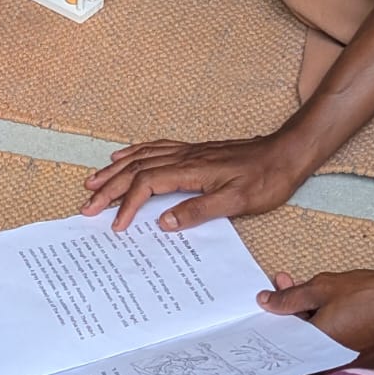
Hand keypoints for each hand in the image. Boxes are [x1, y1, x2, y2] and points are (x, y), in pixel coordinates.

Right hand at [82, 133, 301, 231]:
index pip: (147, 185)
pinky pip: (155, 148)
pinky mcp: (193, 150)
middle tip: (87, 206)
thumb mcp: (238, 201)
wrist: (286, 154)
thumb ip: (200, 210)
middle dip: (109, 188)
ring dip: (114, 170)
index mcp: (191, 170)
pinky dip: (133, 152)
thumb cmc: (266, 180)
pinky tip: (122, 157)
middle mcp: (184, 157)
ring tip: (92, 182)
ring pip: (140, 157)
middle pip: (135, 169)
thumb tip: (164, 222)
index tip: (115, 226)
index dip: (127, 205)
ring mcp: (187, 152)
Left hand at [257, 269, 373, 367]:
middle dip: (291, 308)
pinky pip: (335, 342)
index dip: (275, 311)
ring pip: (317, 338)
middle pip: (299, 335)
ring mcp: (346, 362)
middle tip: (287, 285)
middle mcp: (328, 363)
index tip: (270, 295)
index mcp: (313, 350)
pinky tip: (331, 305)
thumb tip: (266, 302)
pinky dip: (329, 324)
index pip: (283, 335)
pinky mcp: (361, 358)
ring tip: (309, 289)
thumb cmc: (371, 298)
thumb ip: (291, 297)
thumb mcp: (322, 289)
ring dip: (309, 314)